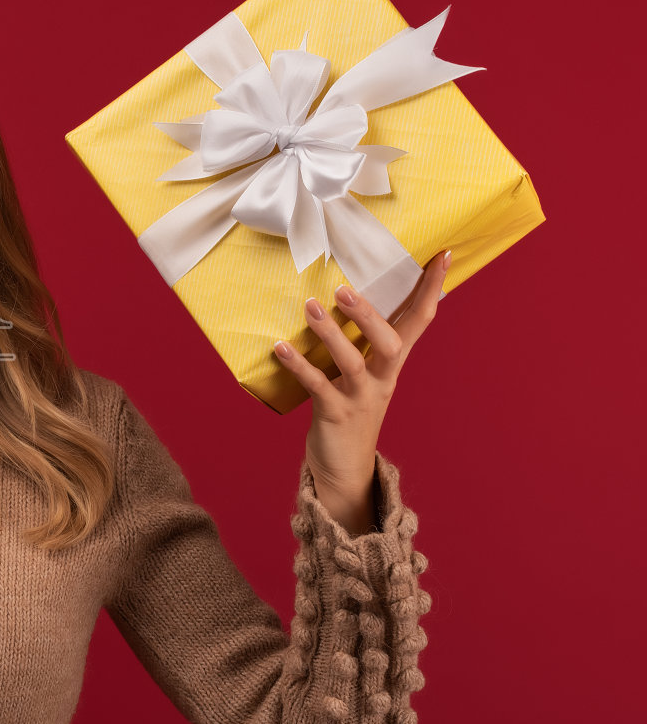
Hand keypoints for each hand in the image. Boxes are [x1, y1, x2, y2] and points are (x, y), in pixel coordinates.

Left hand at [273, 250, 449, 534]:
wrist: (345, 469)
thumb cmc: (350, 408)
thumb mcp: (364, 372)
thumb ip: (362, 339)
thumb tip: (349, 293)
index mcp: (392, 363)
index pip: (419, 320)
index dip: (431, 288)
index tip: (443, 254)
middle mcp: (383, 378)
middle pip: (391, 342)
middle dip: (370, 314)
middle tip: (343, 287)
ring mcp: (361, 398)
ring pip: (353, 362)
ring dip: (331, 333)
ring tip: (309, 306)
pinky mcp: (335, 414)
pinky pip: (318, 386)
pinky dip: (299, 366)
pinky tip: (280, 347)